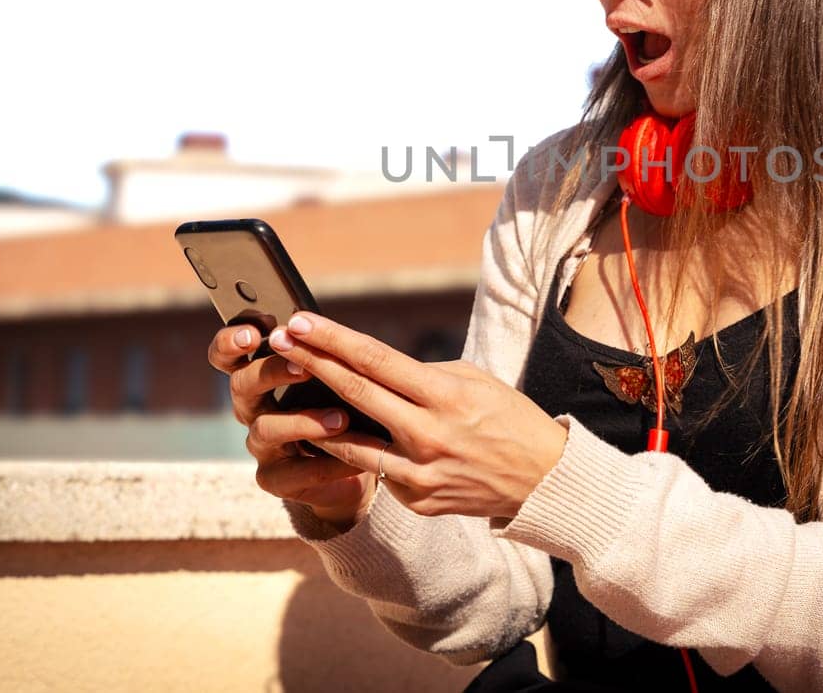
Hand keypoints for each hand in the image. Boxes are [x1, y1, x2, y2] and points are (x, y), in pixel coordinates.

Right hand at [206, 322, 375, 528]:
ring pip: (266, 428)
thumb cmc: (342, 402)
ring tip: (341, 419)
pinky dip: (323, 464)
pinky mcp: (275, 478)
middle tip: (303, 367)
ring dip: (304, 421)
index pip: (228, 354)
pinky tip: (350, 460)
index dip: (231, 342)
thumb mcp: (334, 374)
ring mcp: (261, 444)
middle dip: (270, 371)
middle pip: (241, 384)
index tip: (253, 333)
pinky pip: (292, 473)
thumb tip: (322, 324)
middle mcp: (253, 407)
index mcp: (260, 375)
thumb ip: (322, 353)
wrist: (357, 460)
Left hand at [266, 312, 568, 519]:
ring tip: (287, 391)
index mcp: (446, 396)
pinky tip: (329, 435)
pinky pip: (375, 470)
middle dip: (312, 364)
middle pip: (354, 394)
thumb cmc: (507, 417)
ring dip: (313, 415)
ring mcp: (420, 473)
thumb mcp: (473, 380)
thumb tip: (370, 367)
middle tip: (279, 343)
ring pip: (349, 442)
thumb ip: (421, 375)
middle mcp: (429, 435)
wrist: (543, 480)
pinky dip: (352, 451)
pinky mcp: (416, 500)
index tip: (300, 321)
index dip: (333, 340)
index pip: (376, 361)